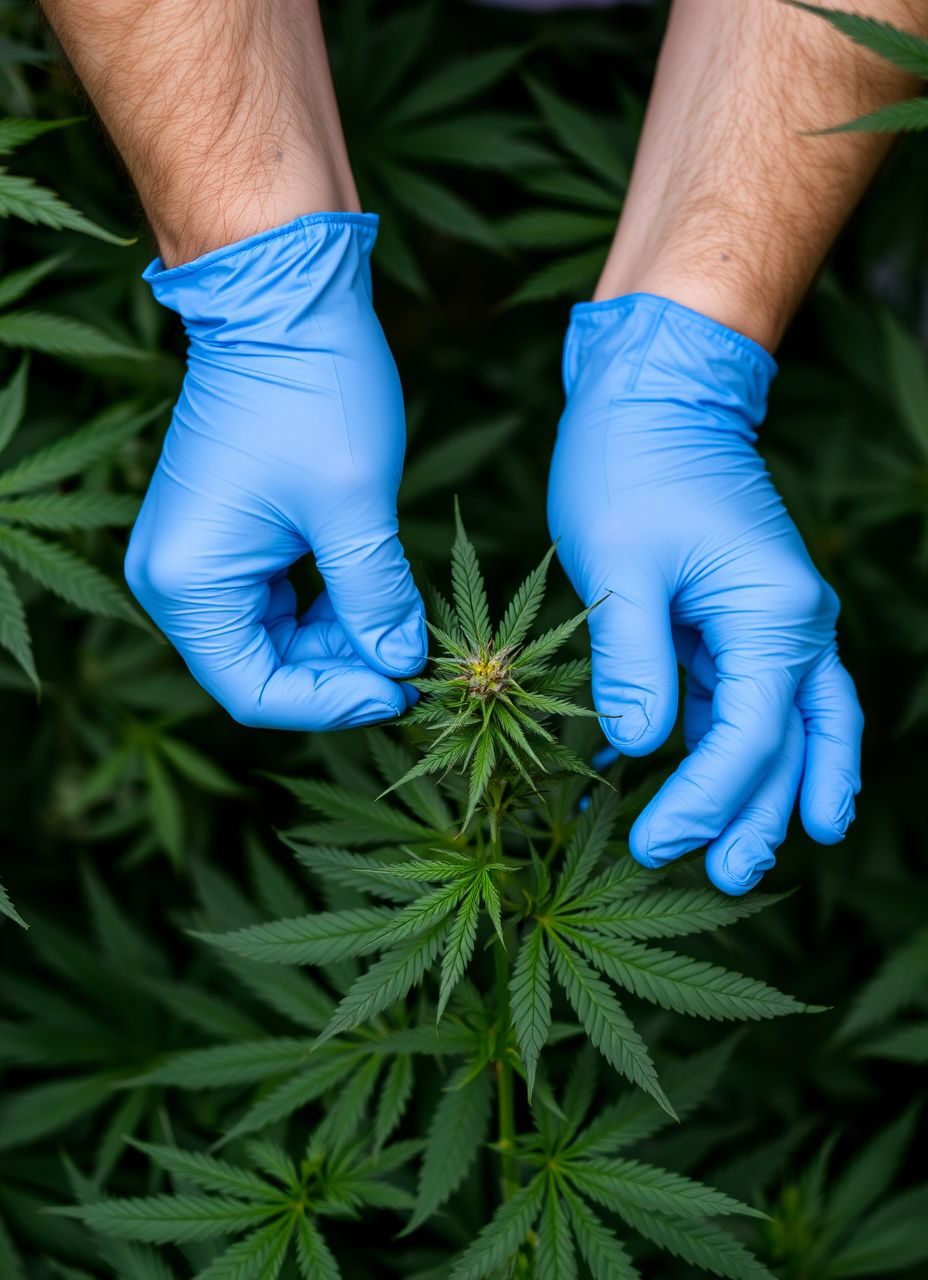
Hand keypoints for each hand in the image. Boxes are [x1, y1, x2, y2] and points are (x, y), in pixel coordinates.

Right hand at [125, 213, 425, 730]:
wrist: (281, 296)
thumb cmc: (310, 389)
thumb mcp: (354, 506)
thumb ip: (376, 598)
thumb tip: (400, 662)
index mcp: (187, 581)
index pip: (255, 690)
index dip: (334, 703)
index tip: (403, 691)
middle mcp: (176, 578)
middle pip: (262, 669)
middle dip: (341, 671)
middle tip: (413, 658)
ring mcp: (198, 555)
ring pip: (274, 639)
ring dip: (339, 641)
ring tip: (400, 619)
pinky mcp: (226, 534)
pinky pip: (277, 600)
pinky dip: (328, 607)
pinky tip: (374, 592)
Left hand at [548, 293, 862, 894]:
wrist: (653, 391)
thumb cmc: (632, 462)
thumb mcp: (621, 564)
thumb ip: (633, 663)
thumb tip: (641, 751)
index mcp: (775, 613)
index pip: (750, 735)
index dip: (705, 798)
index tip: (654, 843)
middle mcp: (791, 623)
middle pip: (793, 743)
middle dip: (764, 815)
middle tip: (727, 877)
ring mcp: (767, 621)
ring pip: (782, 727)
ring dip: (764, 791)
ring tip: (737, 856)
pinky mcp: (732, 618)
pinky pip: (738, 697)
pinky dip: (719, 745)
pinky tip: (685, 781)